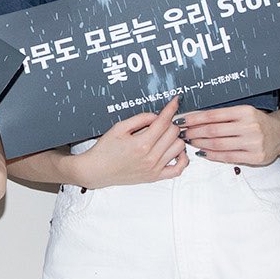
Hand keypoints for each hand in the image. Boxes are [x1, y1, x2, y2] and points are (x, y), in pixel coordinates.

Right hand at [72, 99, 188, 187]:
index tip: (175, 101)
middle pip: (173, 133)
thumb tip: (156, 116)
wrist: (97, 170)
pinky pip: (178, 169)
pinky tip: (175, 152)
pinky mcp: (155, 177)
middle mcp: (150, 157)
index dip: (171, 109)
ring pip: (179, 147)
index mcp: (141, 144)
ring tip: (165, 136)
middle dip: (169, 123)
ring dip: (175, 138)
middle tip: (161, 121)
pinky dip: (182, 159)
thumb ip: (140, 119)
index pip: (163, 122)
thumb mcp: (119, 128)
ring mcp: (154, 168)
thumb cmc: (105, 150)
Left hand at [177, 104, 279, 166]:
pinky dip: (212, 155)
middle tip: (182, 132)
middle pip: (213, 130)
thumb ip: (224, 115)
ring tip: (190, 141)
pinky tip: (202, 152)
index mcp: (245, 111)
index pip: (213, 115)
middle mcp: (250, 126)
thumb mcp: (243, 112)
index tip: (181, 120)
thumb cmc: (258, 122)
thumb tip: (195, 117)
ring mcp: (253, 142)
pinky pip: (227, 156)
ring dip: (200, 143)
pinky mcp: (255, 156)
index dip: (194, 118)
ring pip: (218, 144)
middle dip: (194, 132)